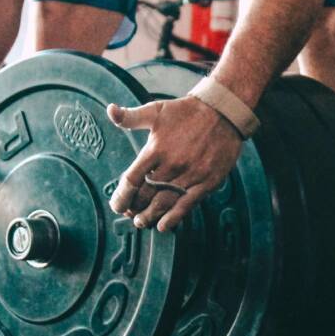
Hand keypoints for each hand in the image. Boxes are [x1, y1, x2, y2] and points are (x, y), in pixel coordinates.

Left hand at [106, 97, 242, 231]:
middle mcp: (172, 164)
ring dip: (150, 215)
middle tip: (130, 214)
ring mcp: (191, 174)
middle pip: (146, 195)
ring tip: (142, 221)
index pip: (132, 179)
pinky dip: (174, 217)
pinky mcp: (208, 181)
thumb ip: (130, 117)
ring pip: (165, 202)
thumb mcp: (156, 110)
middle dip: (134, 208)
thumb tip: (110, 111)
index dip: (121, 196)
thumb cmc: (186, 112)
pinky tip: (164, 225)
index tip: (117, 205)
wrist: (223, 112)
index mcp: (156, 148)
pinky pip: (188, 204)